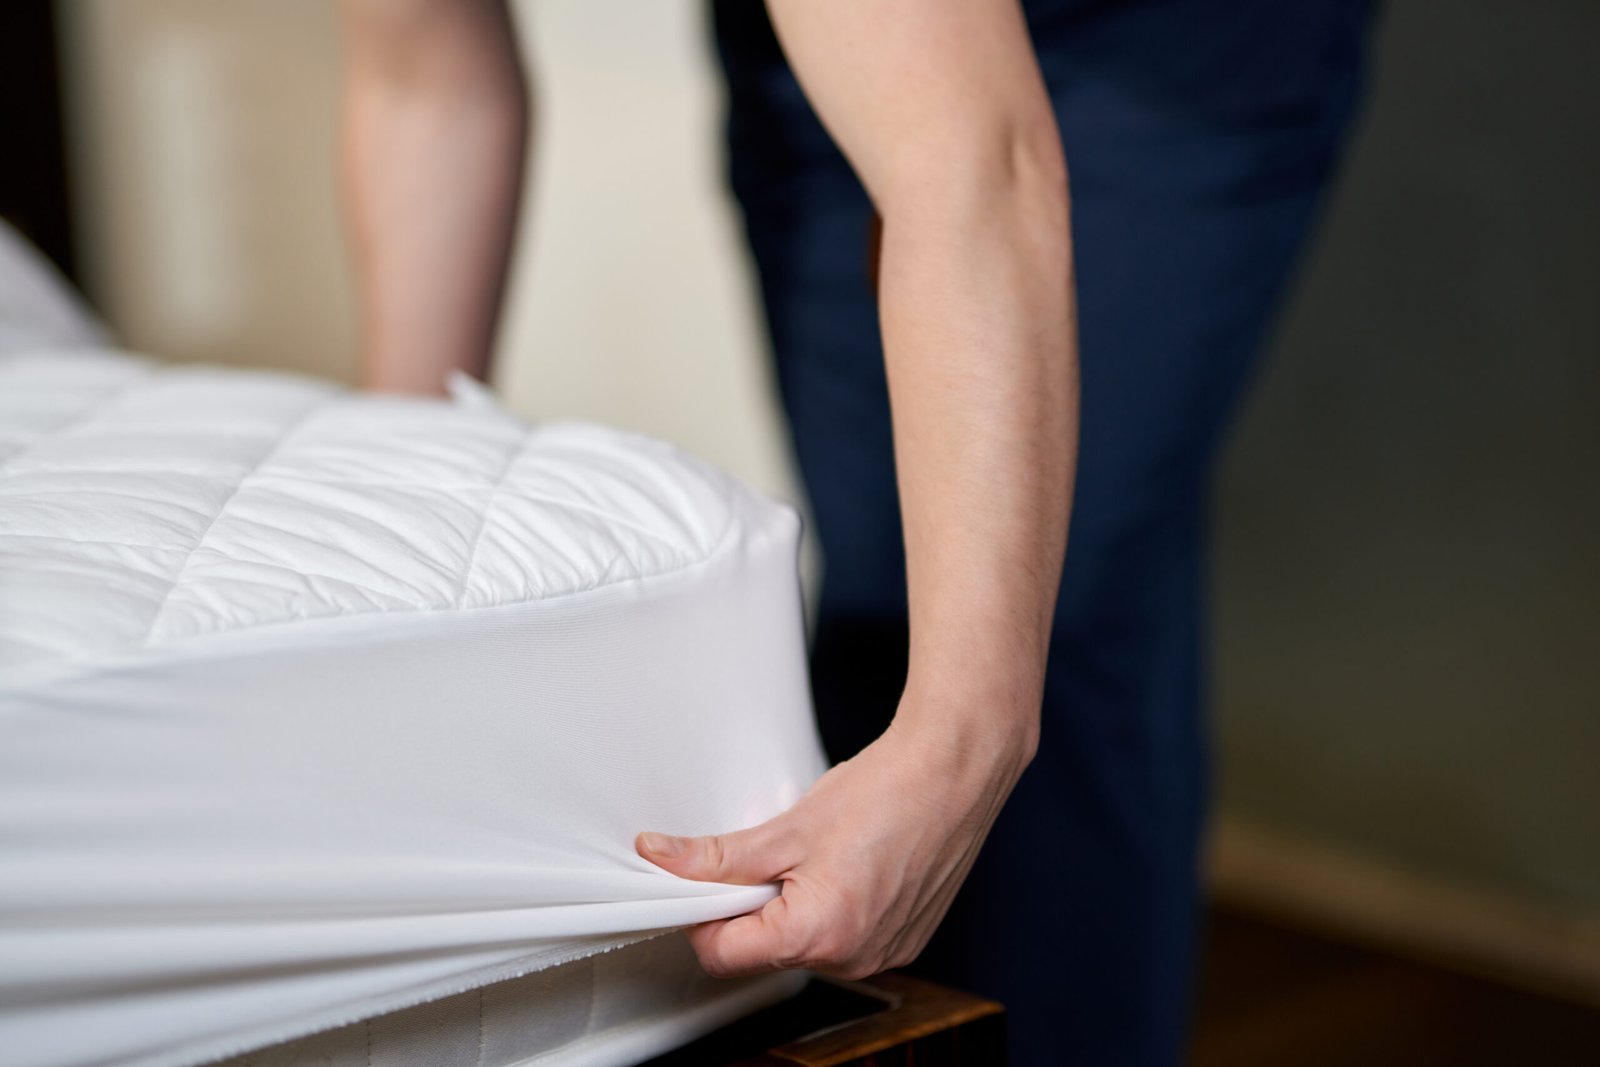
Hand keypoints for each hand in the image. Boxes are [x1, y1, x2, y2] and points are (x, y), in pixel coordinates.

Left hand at [635, 713, 1031, 978]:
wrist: (954, 772)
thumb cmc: (886, 792)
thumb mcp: (786, 827)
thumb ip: (718, 856)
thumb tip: (664, 859)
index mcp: (817, 935)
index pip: (722, 954)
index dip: (702, 914)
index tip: (704, 880)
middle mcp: (853, 958)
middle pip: (764, 952)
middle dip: (751, 907)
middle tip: (771, 854)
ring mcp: (883, 954)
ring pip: (804, 945)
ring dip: (792, 907)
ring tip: (818, 855)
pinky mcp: (902, 941)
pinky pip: (844, 939)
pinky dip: (831, 908)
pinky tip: (847, 865)